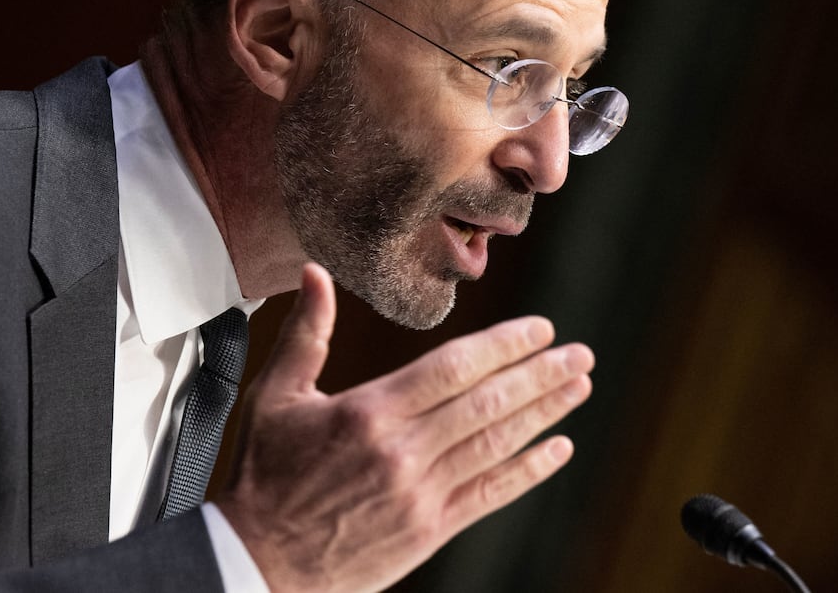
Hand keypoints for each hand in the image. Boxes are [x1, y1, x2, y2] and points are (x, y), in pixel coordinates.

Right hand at [214, 262, 593, 592]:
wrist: (257, 564)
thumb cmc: (264, 479)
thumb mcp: (274, 397)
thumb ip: (306, 334)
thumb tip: (315, 274)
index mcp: (368, 412)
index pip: (453, 368)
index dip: (504, 346)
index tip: (541, 329)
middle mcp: (402, 452)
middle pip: (487, 402)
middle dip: (540, 375)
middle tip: (580, 354)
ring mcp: (420, 494)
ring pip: (496, 443)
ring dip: (545, 413)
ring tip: (578, 387)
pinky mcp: (429, 531)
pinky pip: (490, 494)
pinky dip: (528, 470)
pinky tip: (557, 449)